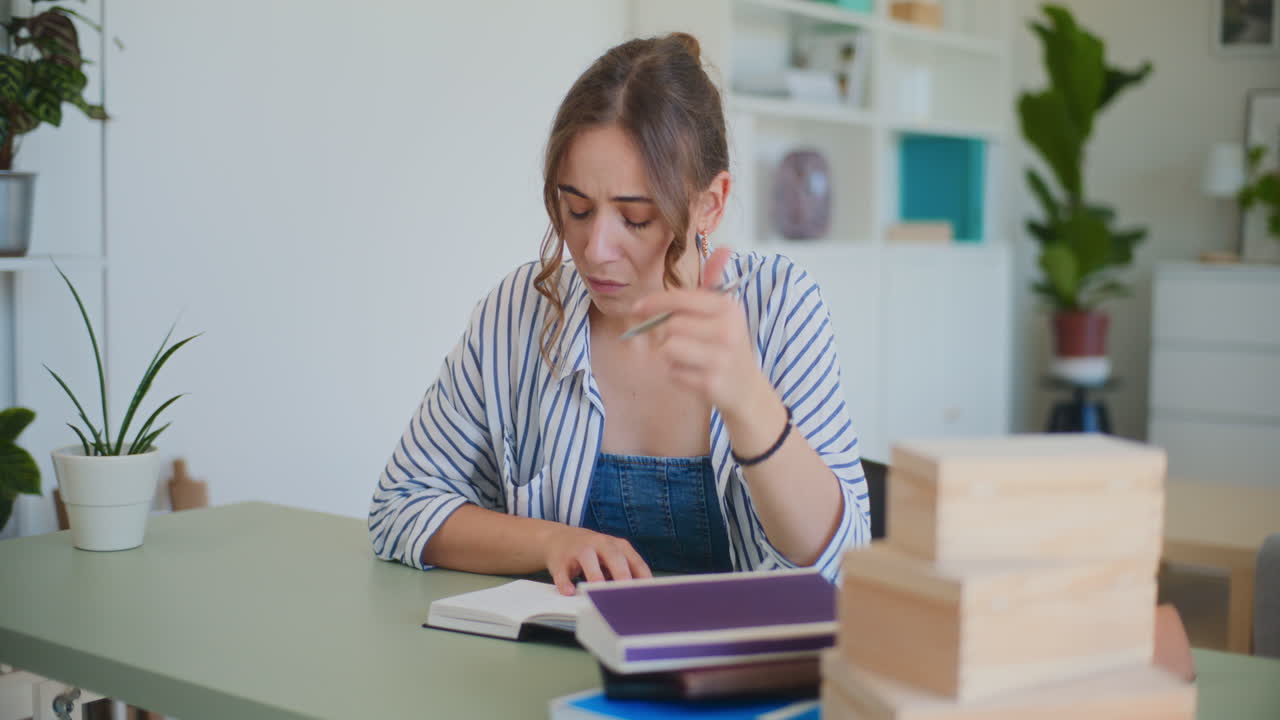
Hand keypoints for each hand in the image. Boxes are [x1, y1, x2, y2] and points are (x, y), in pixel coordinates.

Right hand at [544, 524, 651, 594]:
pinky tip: (569, 592)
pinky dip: (565, 583)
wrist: (559, 538)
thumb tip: (642, 597)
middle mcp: (600, 544)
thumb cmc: (594, 553)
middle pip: (614, 556)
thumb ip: (626, 572)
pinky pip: (563, 573)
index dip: (642, 577)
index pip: (635, 561)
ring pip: (588, 559)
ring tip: (598, 590)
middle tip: (627, 592)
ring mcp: (579, 550)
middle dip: (621, 573)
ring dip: (595, 575)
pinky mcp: (560, 560)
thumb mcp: (612, 557)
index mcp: (618, 546)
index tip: (649, 594)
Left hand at [630, 247, 766, 414]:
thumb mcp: (725, 312)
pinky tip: (694, 374)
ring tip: (690, 358)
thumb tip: (724, 247)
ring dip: (671, 355)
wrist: (746, 389)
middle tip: (686, 342)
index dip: (655, 302)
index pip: (681, 299)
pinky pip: (673, 372)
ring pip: (669, 348)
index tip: (637, 308)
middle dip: (668, 334)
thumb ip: (716, 281)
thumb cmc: (728, 345)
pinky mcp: (711, 382)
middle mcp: (727, 330)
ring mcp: (720, 358)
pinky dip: (677, 374)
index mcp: (728, 308)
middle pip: (670, 325)